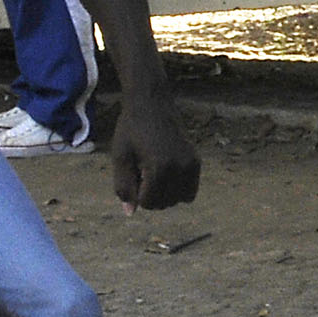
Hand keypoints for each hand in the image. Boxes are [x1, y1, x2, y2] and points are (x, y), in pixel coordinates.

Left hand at [110, 94, 201, 212]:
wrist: (151, 103)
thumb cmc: (131, 130)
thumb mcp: (120, 158)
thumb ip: (123, 187)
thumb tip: (130, 213)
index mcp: (158, 167)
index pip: (148, 203)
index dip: (135, 193)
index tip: (133, 172)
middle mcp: (179, 167)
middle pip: (163, 203)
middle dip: (149, 193)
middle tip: (142, 168)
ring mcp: (190, 165)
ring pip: (177, 200)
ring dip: (163, 193)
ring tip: (154, 169)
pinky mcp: (196, 161)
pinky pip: (189, 192)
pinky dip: (178, 190)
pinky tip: (167, 174)